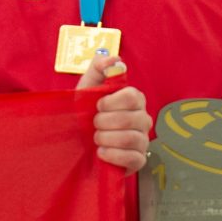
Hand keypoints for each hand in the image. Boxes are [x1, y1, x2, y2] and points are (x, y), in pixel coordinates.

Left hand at [77, 56, 149, 171]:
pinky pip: (133, 158)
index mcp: (134, 99)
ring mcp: (143, 140)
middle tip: (94, 124)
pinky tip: (101, 152)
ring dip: (106, 139)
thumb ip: (99, 68)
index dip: (110, 102)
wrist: (78, 143)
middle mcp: (143, 118)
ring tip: (96, 139)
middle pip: (130, 119)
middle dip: (104, 123)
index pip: (132, 97)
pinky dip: (112, 155)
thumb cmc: (84, 113)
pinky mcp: (139, 160)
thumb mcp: (86, 87)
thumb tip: (114, 59)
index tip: (97, 106)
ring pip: (131, 139)